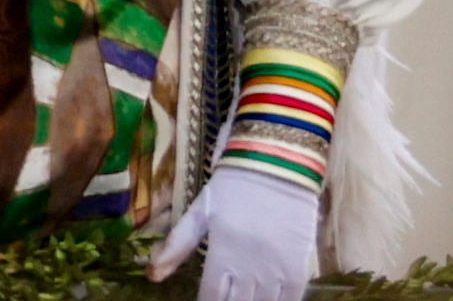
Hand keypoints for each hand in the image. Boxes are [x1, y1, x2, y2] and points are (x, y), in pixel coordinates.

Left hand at [146, 163, 318, 300]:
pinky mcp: (300, 266)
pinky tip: (269, 298)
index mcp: (222, 252)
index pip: (212, 297)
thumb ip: (178, 246)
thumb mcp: (200, 212)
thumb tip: (152, 276)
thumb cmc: (232, 188)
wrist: (276, 165)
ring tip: (245, 296)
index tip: (206, 299)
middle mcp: (250, 266)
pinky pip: (291, 298)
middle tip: (225, 295)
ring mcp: (277, 268)